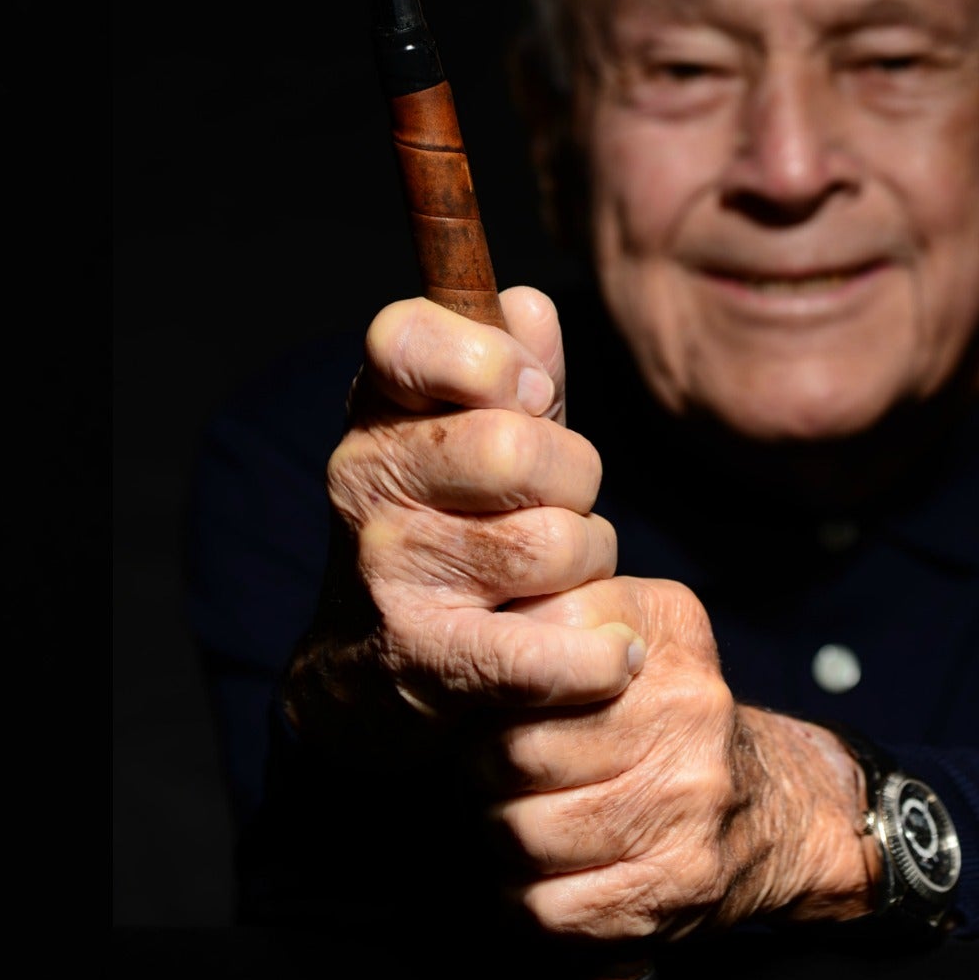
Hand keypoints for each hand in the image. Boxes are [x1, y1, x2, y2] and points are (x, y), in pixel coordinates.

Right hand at [288, 287, 635, 743]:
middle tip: (561, 505)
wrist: (367, 671)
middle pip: (512, 447)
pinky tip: (612, 655)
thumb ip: (506, 371)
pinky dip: (598, 658)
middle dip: (575, 478)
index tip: (530, 393)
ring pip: (551, 546)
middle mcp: (366, 482)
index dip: (488, 358)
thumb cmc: (445, 528)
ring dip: (588, 567)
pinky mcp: (425, 658)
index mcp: (375, 413)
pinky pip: (545, 651)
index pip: (402, 338)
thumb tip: (529, 307)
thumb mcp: (465, 438)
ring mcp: (389, 570)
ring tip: (561, 580)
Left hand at [485, 577, 877, 939]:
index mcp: (665, 634)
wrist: (772, 809)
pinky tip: (544, 874)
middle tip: (492, 771)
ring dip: (501, 835)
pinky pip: (548, 907)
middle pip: (515, 751)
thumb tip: (487, 627)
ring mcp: (687, 806)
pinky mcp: (675, 887)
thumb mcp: (629, 627)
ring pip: (523, 833)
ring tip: (519, 818)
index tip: (492, 701)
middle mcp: (688, 713)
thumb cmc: (663, 716)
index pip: (532, 652)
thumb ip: (556, 607)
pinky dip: (525, 898)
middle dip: (482, 769)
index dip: (490, 686)